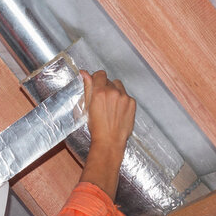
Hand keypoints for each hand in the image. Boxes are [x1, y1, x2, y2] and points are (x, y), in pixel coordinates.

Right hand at [79, 70, 135, 199]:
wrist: (109, 142)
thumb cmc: (97, 128)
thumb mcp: (87, 107)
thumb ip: (87, 88)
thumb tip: (84, 73)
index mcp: (99, 92)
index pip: (100, 74)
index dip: (97, 80)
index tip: (97, 86)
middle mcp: (113, 92)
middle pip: (109, 81)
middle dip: (105, 88)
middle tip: (103, 101)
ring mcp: (124, 97)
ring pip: (119, 86)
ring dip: (115, 92)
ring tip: (111, 106)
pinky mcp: (132, 103)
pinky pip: (127, 96)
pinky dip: (123, 101)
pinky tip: (118, 111)